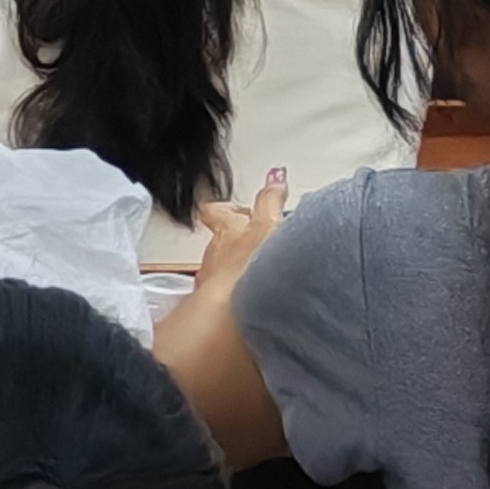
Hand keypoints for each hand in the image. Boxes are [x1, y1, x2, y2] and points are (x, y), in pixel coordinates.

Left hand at [186, 167, 288, 301]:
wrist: (235, 312)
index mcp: (226, 230)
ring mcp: (214, 283)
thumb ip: (271, 201)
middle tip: (264, 248)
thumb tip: (275, 176)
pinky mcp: (220, 311)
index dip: (228, 210)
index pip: (217, 211)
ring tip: (269, 280)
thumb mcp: (268, 225)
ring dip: (243, 274)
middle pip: (221, 243)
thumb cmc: (248, 266)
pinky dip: (244, 300)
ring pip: (225, 272)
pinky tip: (263, 306)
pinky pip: (232, 300)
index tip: (243, 211)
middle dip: (240, 246)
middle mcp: (214, 255)